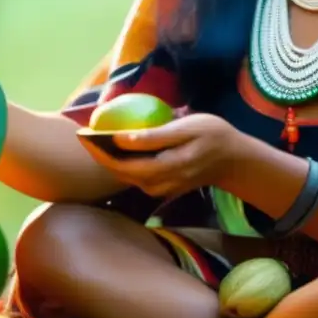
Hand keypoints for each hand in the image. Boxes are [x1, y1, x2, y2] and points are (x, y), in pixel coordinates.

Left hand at [80, 112, 239, 198]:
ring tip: (95, 142)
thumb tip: (121, 138)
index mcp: (165, 166)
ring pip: (126, 177)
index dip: (100, 150)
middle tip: (84, 136)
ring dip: (109, 161)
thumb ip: (154, 136)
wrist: (233, 159)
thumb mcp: (186, 128)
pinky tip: (115, 150)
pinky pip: (136, 178)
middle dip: (99, 155)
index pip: (122, 162)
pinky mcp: (163, 189)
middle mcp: (160, 182)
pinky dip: (122, 165)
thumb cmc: (211, 135)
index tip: (84, 134)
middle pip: (120, 172)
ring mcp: (161, 188)